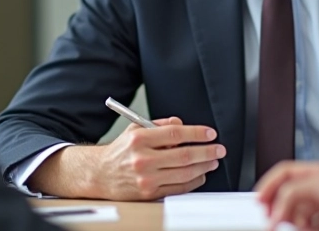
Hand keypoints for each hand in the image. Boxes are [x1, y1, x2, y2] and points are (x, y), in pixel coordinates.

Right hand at [31, 117, 225, 199]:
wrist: (100, 174)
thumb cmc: (120, 151)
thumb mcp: (135, 129)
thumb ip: (159, 125)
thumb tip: (182, 125)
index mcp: (140, 139)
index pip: (176, 134)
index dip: (197, 133)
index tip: (210, 133)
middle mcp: (143, 159)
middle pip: (184, 155)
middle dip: (206, 151)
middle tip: (219, 149)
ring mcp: (146, 178)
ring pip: (184, 173)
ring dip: (203, 167)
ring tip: (212, 161)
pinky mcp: (149, 193)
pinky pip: (178, 188)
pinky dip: (193, 182)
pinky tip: (200, 175)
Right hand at [255, 161, 318, 230]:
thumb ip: (295, 191)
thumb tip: (277, 206)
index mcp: (316, 174)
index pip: (283, 174)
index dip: (268, 185)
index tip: (260, 201)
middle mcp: (316, 192)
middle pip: (284, 198)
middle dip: (278, 209)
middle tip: (272, 220)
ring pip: (292, 217)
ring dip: (291, 224)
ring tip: (301, 228)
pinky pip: (301, 228)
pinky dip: (301, 230)